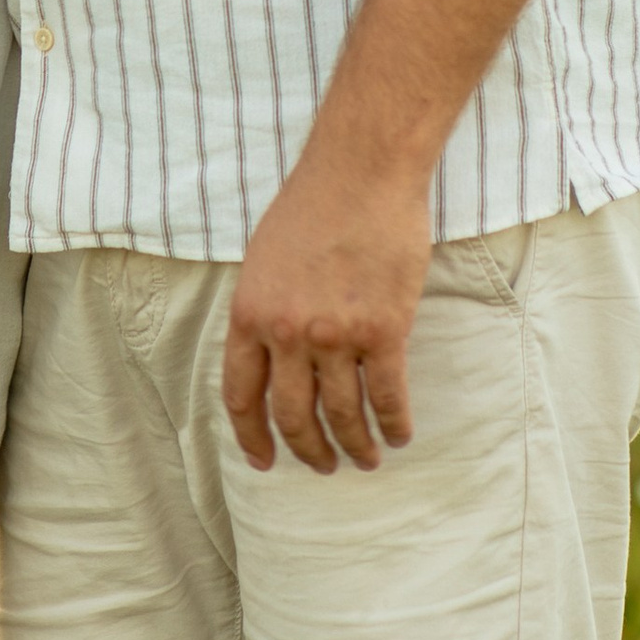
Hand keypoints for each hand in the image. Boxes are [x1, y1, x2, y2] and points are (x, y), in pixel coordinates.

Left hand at [221, 152, 429, 472]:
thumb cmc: (313, 206)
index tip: (263, 462)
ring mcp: (335, 335)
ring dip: (355, 446)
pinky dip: (393, 424)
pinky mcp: (384, 331)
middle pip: (293, 416)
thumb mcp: (263, 260)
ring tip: (365, 459)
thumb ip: (263, 311)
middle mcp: (287, 333)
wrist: (362, 173)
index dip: (252, 437)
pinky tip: (398, 435)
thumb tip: (270, 356)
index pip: (242, 395)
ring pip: (342, 414)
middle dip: (308, 451)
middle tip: (323, 466)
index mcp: (250, 314)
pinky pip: (388, 395)